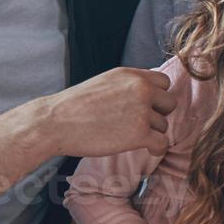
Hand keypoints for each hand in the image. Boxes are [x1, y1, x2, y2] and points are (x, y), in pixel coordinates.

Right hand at [28, 67, 177, 158]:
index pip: (164, 82)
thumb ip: (129, 85)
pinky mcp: (139, 134)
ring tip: (127, 135)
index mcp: (132, 74)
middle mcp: (141, 88)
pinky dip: (156, 148)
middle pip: (169, 103)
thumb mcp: (106, 82)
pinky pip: (163, 143)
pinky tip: (146, 149)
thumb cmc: (75, 106)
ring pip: (163, 125)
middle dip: (158, 114)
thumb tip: (151, 94)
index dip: (156, 97)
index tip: (146, 107)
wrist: (54, 123)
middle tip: (138, 123)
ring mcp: (141, 111)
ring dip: (151, 132)